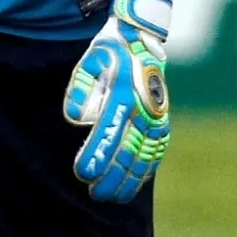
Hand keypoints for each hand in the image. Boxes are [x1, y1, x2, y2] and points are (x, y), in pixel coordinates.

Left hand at [64, 0, 172, 203]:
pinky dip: (145, 170)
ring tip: (112, 197)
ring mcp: (156, 117)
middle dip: (111, 175)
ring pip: (144, 156)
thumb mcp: (90, 60)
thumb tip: (74, 117)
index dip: (97, 155)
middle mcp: (144, 109)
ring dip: (128, 179)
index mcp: (124, 94)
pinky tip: (134, 185)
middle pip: (128, 150)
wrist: (142, 40)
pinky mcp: (161, 122)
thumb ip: (81, 87)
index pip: (109, 131)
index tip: (84, 173)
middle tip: (95, 193)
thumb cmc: (110, 52)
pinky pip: (155, 152)